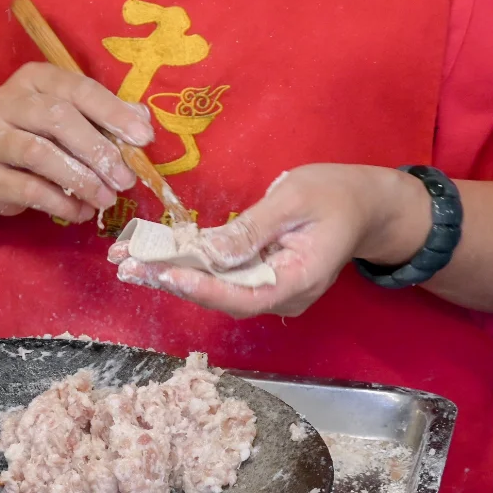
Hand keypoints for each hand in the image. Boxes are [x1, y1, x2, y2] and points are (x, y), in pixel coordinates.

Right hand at [0, 63, 154, 223]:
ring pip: (40, 155)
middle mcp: (9, 102)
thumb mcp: (70, 116)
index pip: (78, 89)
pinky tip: (82, 212)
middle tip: (124, 178)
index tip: (143, 137)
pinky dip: (62, 204)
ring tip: (106, 198)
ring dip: (81, 179)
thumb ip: (103, 116)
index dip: (112, 113)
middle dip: (97, 150)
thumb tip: (141, 122)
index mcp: (35, 79)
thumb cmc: (38, 133)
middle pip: (57, 119)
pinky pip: (30, 190)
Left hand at [109, 164, 431, 317]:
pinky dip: (187, 266)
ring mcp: (271, 290)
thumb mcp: (296, 199)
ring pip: (216, 290)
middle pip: (222, 298)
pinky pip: (221, 277)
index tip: (169, 276)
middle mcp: (282, 295)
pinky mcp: (259, 279)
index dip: (205, 290)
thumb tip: (212, 251)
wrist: (365, 204)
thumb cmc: (336, 194)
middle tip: (128, 266)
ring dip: (171, 275)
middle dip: (172, 281)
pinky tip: (153, 256)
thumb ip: (254, 228)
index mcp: (300, 280)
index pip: (246, 298)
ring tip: (127, 262)